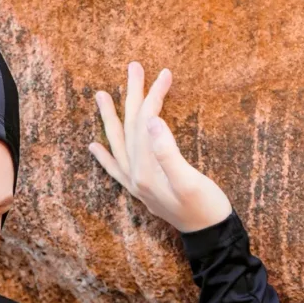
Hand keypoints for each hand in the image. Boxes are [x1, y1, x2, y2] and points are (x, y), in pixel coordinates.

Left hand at [90, 63, 231, 234]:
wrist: (209, 236)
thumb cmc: (205, 207)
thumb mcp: (190, 180)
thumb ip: (169, 152)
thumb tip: (152, 121)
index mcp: (145, 170)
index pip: (145, 123)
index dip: (154, 96)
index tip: (165, 72)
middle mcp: (135, 176)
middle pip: (129, 128)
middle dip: (131, 96)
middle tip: (133, 66)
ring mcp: (136, 184)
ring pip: (119, 144)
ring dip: (112, 119)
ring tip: (101, 96)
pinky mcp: (141, 190)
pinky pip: (116, 170)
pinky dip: (105, 157)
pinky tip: (94, 146)